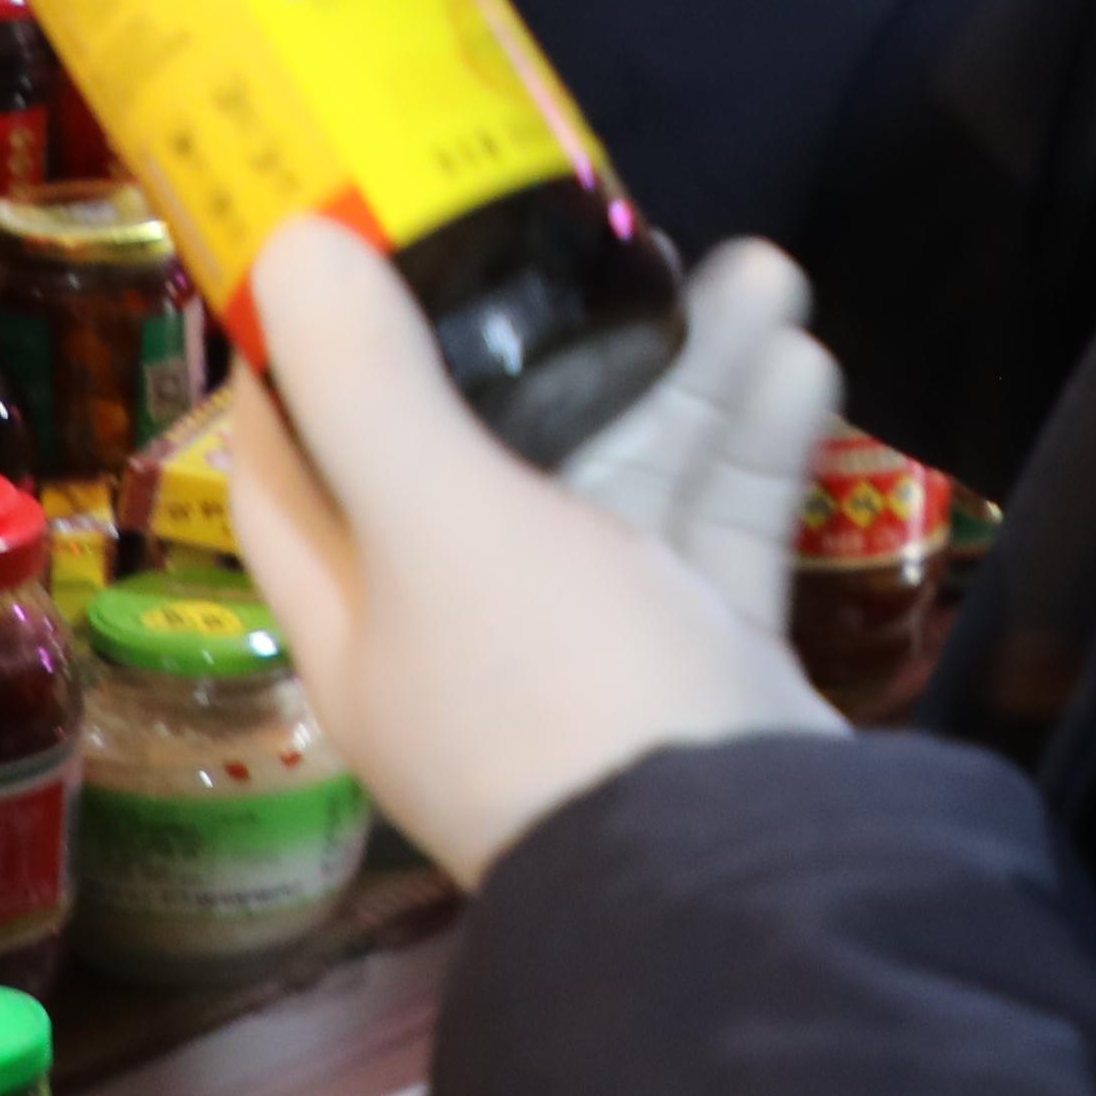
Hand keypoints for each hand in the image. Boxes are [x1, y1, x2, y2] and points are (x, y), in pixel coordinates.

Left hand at [225, 220, 845, 879]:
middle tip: (590, 225)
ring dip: (685, 371)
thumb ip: (365, 385)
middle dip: (543, 333)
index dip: (298, 357)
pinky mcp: (701, 662)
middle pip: (483, 449)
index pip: (289, 469)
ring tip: (757, 267)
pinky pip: (720, 530)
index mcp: (360, 616)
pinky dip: (756, 444)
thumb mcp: (438, 523)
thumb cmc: (555, 695)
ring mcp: (590, 651)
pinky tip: (805, 360)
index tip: (342, 242)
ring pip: (625, 475)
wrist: (741, 870)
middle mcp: (462, 633)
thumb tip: (291, 245)